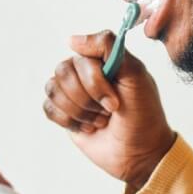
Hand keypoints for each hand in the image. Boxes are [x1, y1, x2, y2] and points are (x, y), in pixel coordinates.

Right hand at [42, 33, 175, 188]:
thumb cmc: (144, 115)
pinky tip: (88, 128)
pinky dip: (69, 121)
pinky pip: (48, 108)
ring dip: (79, 111)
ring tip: (100, 120)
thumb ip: (110, 47)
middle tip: (109, 111)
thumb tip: (71, 40)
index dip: (94, 81)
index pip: (81, 56)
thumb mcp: (136, 76)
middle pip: (63, 71)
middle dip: (86, 98)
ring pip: (53, 89)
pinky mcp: (64, 113)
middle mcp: (84, 72)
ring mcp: (72, 92)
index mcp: (103, 59)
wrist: (139, 153)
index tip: (115, 101)